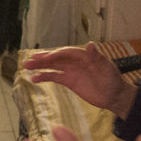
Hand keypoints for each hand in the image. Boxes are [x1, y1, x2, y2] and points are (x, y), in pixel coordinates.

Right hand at [22, 43, 136, 118]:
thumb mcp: (107, 68)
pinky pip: (54, 77)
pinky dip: (44, 77)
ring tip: (26, 67)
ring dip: (40, 66)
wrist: (114, 96)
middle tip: (29, 60)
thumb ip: (97, 57)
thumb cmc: (113, 80)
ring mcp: (71, 71)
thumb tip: (91, 44)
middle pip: (56, 58)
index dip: (55, 55)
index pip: (66, 53)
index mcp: (84, 56)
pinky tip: (34, 79)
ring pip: (52, 66)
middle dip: (42, 59)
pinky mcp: (69, 81)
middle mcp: (75, 61)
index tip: (44, 59)